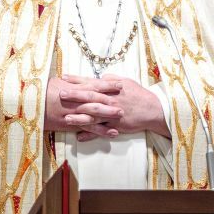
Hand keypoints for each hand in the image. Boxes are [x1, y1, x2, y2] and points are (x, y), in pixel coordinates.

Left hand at [45, 74, 167, 140]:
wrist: (153, 110)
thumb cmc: (139, 95)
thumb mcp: (126, 82)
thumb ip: (111, 79)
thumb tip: (100, 77)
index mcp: (111, 88)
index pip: (91, 82)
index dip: (77, 80)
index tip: (64, 78)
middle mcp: (110, 100)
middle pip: (89, 97)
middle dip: (74, 96)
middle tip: (60, 94)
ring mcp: (112, 114)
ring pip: (93, 116)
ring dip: (79, 118)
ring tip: (66, 118)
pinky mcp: (115, 126)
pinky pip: (101, 131)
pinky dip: (90, 134)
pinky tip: (79, 137)